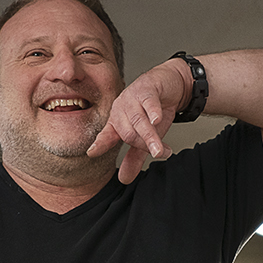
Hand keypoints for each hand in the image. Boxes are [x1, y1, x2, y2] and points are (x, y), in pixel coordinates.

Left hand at [86, 59, 190, 182]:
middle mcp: (121, 108)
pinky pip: (148, 102)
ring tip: (160, 150)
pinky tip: (157, 119)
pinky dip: (153, 111)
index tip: (92, 153)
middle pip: (127, 132)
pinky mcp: (148, 89)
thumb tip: (124, 180)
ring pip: (138, 120)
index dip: (100, 144)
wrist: (170, 83)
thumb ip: (135, 157)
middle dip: (142, 145)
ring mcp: (133, 97)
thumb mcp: (146, 136)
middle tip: (158, 153)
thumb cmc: (155, 109)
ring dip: (149, 136)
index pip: (107, 135)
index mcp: (117, 120)